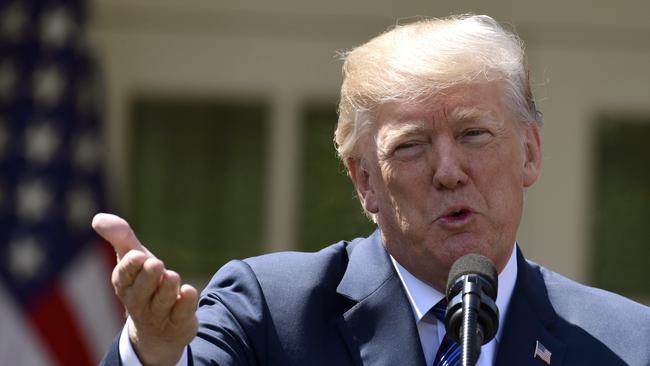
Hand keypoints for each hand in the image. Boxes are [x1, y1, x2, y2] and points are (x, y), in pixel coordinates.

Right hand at [92, 213, 198, 365]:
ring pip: (162, 302)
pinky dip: (186, 303)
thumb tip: (98, 219)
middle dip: (148, 277)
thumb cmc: (144, 284)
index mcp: (125, 284)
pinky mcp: (178, 323)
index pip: (124, 275)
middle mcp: (139, 302)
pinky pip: (181, 314)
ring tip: (172, 276)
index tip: (137, 255)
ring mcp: (159, 314)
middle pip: (142, 290)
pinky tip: (189, 291)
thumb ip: (120, 238)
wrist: (158, 329)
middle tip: (156, 264)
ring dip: (168, 289)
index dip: (131, 266)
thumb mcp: (133, 259)